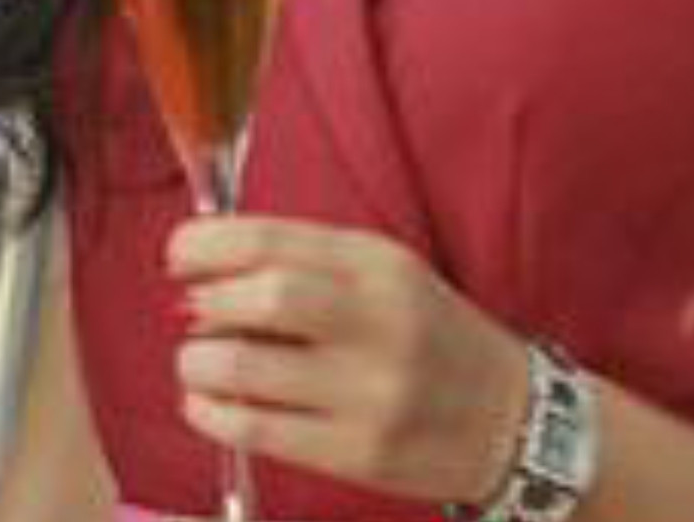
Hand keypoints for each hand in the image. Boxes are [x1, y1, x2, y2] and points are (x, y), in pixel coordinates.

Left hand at [166, 214, 529, 507]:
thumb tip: (196, 278)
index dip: (204, 244)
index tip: (178, 256)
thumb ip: (301, 265)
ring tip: (198, 363)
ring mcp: (371, 393)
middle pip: (263, 297)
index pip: (270, 239)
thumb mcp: (383, 276)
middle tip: (192, 315)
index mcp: (379, 266)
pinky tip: (208, 404)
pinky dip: (210, 412)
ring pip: (244, 367)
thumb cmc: (426, 337)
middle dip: (205, 303)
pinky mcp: (360, 454)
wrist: (515, 420)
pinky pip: (255, 429)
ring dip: (195, 362)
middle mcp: (379, 323)